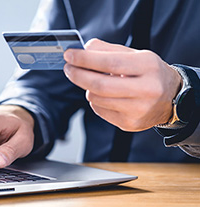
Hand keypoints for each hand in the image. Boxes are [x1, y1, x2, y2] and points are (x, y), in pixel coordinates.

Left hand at [63, 38, 181, 131]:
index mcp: (148, 67)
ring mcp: (138, 110)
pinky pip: (99, 110)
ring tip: (93, 81)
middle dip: (78, 75)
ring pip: (96, 99)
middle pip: (100, 85)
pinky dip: (95, 100)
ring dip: (87, 88)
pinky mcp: (129, 124)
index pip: (109, 62)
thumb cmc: (149, 73)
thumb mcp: (135, 55)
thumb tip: (84, 49)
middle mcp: (146, 90)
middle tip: (68, 68)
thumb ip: (109, 50)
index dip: (85, 59)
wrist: (171, 98)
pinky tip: (104, 95)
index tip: (69, 55)